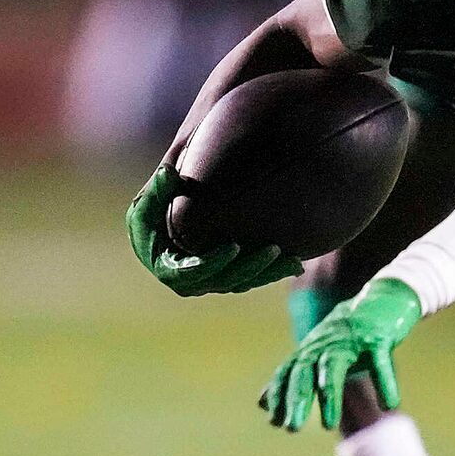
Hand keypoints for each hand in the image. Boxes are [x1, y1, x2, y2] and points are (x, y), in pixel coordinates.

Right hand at [126, 162, 301, 296]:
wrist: (176, 199)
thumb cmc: (161, 194)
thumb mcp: (158, 188)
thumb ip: (160, 186)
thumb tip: (169, 173)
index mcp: (162, 261)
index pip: (186, 273)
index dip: (211, 264)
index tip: (234, 247)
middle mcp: (184, 276)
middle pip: (220, 281)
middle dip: (248, 268)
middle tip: (273, 249)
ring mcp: (207, 278)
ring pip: (239, 282)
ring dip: (265, 272)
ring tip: (290, 257)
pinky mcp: (226, 275)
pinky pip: (250, 280)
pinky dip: (272, 272)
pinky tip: (296, 263)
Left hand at [261, 279, 422, 430]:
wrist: (385, 296)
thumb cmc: (350, 333)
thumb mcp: (318, 352)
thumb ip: (292, 377)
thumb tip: (261, 404)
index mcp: (310, 349)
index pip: (287, 372)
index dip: (279, 395)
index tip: (274, 422)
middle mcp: (325, 343)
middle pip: (304, 371)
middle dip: (296, 399)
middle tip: (291, 429)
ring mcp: (351, 340)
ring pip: (333, 367)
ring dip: (329, 397)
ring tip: (328, 426)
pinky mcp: (378, 338)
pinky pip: (379, 363)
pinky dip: (385, 384)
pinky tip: (389, 405)